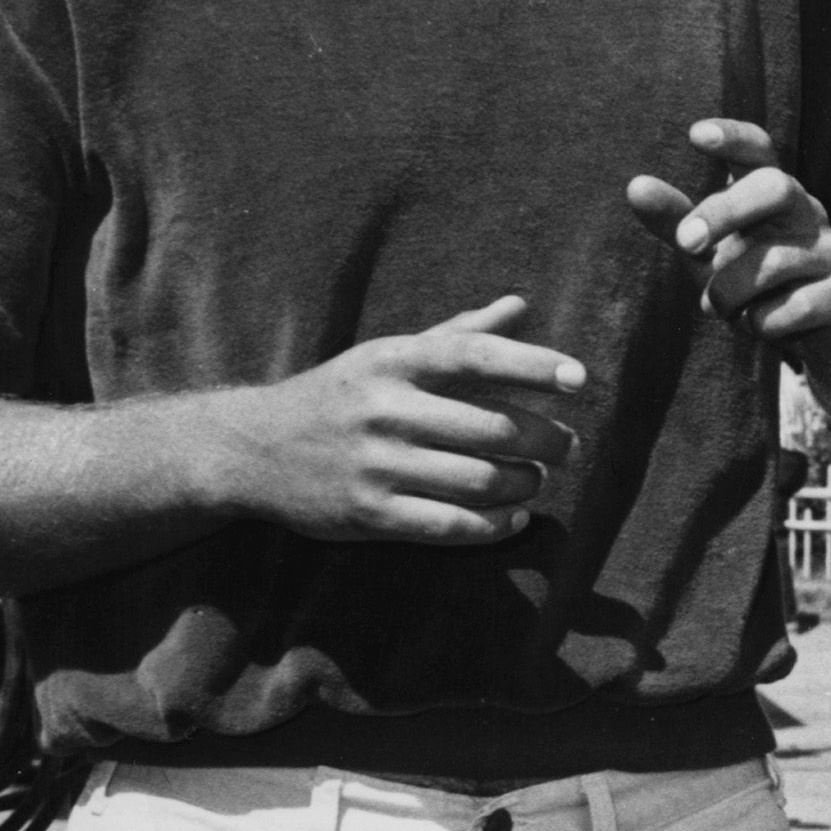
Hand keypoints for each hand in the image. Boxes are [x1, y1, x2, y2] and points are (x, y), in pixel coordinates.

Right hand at [217, 297, 585, 547]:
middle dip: (546, 440)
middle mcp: (385, 410)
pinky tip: (514, 517)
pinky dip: (496, 525)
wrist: (250, 450)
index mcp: (392, 362)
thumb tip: (519, 305)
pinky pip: (452, 526)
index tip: (579, 379)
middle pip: (493, 427)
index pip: (475, 356)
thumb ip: (456, 335)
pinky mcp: (369, 515)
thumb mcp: (386, 356)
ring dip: (526, 484)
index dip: (533, 365)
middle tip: (566, 445)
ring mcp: (375, 465)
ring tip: (537, 479)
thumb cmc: (338, 397)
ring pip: (481, 480)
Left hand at [626, 117, 830, 368]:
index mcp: (774, 194)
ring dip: (729, 292)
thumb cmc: (762, 284)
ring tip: (720, 309)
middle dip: (725, 211)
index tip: (696, 135)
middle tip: (685, 242)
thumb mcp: (714, 254)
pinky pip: (794, 308)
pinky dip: (763, 323)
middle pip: (775, 186)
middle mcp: (808, 213)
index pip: (760, 151)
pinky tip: (762, 326)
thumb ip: (677, 222)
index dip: (733, 138)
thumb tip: (635, 186)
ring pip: (772, 262)